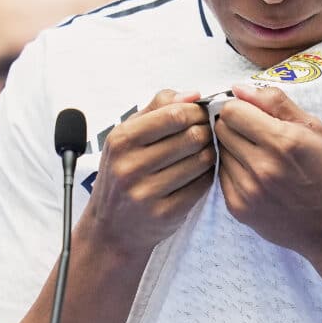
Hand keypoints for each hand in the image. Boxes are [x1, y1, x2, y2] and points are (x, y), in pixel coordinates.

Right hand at [81, 89, 215, 256]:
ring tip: (203, 152)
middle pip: (192, 136)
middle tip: (207, 133)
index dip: (196, 111)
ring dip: (210, 153)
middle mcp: (130, 166)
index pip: (174, 114)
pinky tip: (200, 173)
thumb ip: (158, 107)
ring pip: (201, 160)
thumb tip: (194, 93)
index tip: (201, 114)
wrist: (111, 229)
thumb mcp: (127, 136)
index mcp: (122, 140)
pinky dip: (207, 175)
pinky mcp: (165, 213)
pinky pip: (202, 185)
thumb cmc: (123, 172)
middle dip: (206, 131)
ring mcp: (146, 192)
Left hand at [215, 84, 321, 261]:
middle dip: (234, 126)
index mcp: (283, 141)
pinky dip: (234, 171)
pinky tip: (255, 176)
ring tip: (258, 157)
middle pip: (221, 129)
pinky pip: (221, 176)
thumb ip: (274, 102)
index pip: (231, 111)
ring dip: (233, 149)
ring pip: (219, 152)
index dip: (240, 107)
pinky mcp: (238, 208)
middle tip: (255, 134)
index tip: (250, 113)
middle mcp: (262, 166)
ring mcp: (248, 190)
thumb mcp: (313, 128)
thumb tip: (238, 88)